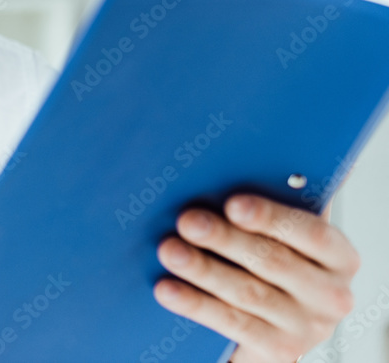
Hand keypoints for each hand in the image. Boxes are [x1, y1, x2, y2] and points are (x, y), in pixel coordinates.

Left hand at [152, 194, 359, 362]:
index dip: (270, 217)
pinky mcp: (279, 351)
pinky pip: (231, 324)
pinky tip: (167, 288)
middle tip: (186, 221)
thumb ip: (270, 207)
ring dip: (203, 269)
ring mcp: (306, 327)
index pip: (310, 232)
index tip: (232, 203)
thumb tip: (238, 162)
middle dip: (224, 238)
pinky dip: (195, 304)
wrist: (272, 325)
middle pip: (271, 261)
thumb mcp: (281, 237)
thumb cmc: (269, 261)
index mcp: (339, 256)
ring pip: (247, 292)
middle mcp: (331, 294)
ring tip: (169, 250)